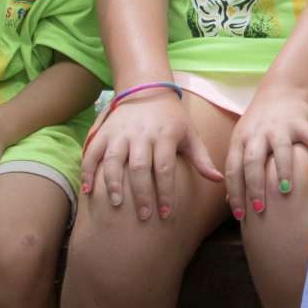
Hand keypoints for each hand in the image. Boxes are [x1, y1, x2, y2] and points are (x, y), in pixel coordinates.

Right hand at [80, 90, 221, 221]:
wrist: (147, 90)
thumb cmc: (172, 119)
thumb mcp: (190, 135)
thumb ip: (202, 159)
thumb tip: (219, 180)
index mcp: (165, 136)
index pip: (165, 168)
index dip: (165, 192)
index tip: (166, 214)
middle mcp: (141, 134)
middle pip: (140, 167)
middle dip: (142, 193)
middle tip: (144, 216)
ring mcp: (120, 133)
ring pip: (114, 160)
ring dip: (113, 183)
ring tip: (116, 204)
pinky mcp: (104, 132)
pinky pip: (92, 152)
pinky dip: (88, 171)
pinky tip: (88, 190)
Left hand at [224, 86, 307, 220]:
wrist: (282, 92)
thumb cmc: (260, 124)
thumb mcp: (242, 141)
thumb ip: (237, 168)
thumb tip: (230, 201)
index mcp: (240, 140)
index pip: (233, 170)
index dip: (234, 193)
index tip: (240, 216)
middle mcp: (257, 133)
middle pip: (252, 161)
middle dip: (254, 186)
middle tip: (259, 209)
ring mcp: (279, 127)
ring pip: (278, 149)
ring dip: (281, 171)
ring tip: (283, 190)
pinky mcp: (300, 122)